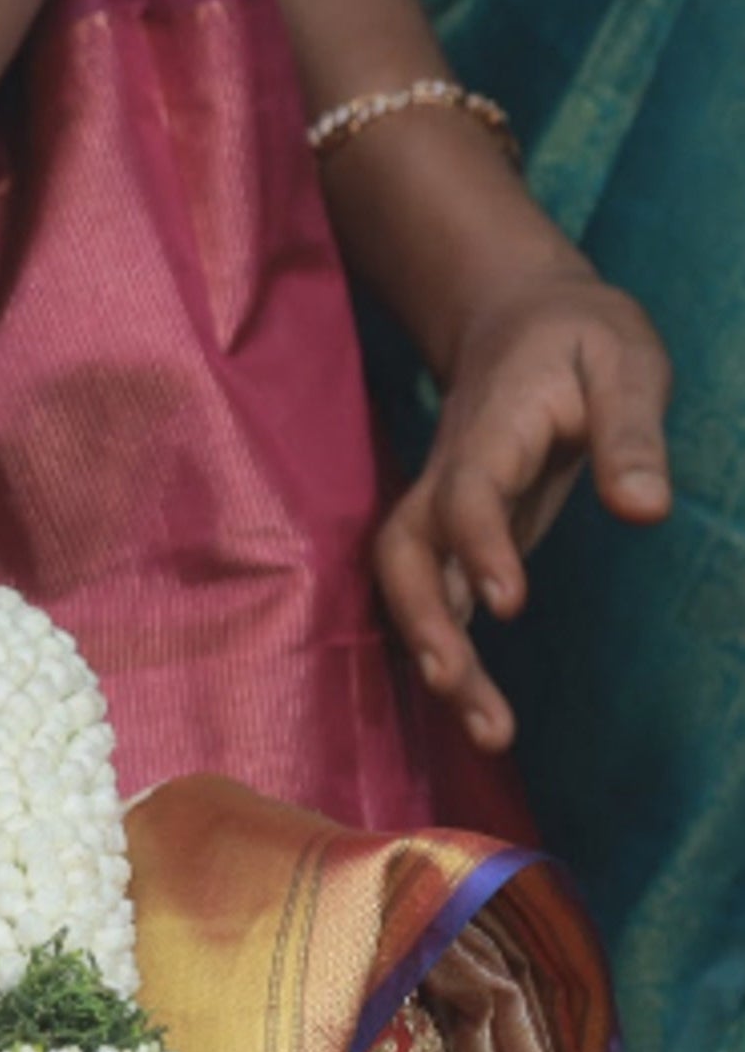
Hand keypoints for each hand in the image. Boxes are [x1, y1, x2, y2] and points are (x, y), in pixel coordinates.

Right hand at [374, 258, 670, 750]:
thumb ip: (631, 433)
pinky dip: (449, 657)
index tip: (509, 603)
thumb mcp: (624, 360)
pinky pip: (434, 601)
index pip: (465, 492)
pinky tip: (482, 713)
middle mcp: (447, 478)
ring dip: (437, 658)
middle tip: (468, 694)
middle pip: (405, 556)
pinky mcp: (456, 540)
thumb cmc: (578, 339)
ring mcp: (443, 512)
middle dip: (428, 627)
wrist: (514, 320)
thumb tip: (646, 511)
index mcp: (489, 430)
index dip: (478, 546)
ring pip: (411, 588)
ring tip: (490, 731)